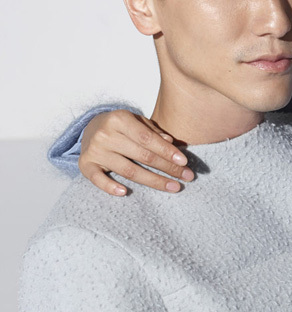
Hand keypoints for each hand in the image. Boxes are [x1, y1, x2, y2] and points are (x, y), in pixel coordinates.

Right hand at [79, 111, 193, 194]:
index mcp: (119, 119)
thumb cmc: (120, 126)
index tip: (184, 162)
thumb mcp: (136, 121)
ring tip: (173, 187)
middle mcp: (105, 134)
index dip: (166, 151)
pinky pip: (98, 180)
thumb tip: (171, 142)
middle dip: (167, 167)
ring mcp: (95, 151)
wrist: (90, 127)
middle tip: (187, 176)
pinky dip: (110, 187)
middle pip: (142, 156)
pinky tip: (125, 192)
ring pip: (128, 170)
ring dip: (153, 181)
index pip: (147, 138)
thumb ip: (152, 131)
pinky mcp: (85, 165)